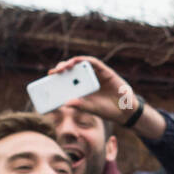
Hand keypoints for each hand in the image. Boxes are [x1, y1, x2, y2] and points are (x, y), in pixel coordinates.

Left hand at [46, 55, 164, 138]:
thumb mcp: (90, 108)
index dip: (58, 75)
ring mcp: (96, 74)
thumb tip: (65, 103)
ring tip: (64, 67)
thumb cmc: (106, 110)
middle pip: (73, 69)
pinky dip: (86, 61)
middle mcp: (88, 78)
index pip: (68, 78)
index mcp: (82, 87)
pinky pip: (94, 63)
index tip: (49, 75)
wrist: (124, 111)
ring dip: (72, 63)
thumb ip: (79, 105)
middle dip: (63, 68)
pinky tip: (78, 62)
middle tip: (55, 72)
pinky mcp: (105, 71)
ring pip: (82, 63)